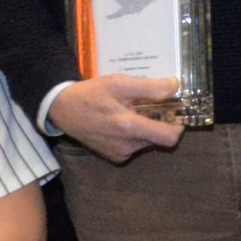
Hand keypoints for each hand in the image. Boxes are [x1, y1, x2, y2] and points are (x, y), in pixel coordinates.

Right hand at [49, 75, 189, 161]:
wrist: (62, 110)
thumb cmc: (91, 94)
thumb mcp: (119, 83)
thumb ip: (149, 87)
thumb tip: (175, 86)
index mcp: (128, 127)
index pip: (169, 137)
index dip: (178, 125)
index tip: (175, 111)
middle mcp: (127, 146)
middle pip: (160, 139)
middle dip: (161, 123)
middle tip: (151, 106)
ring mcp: (120, 154)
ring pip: (148, 142)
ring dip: (146, 127)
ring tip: (131, 110)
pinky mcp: (114, 157)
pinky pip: (135, 146)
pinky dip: (135, 134)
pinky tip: (121, 121)